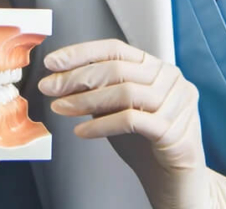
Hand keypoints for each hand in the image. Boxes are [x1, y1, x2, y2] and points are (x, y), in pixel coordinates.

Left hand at [38, 39, 225, 208]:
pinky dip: (101, 126)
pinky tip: (81, 132)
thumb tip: (59, 80)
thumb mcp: (117, 108)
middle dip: (76, 78)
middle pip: (117, 69)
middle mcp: (170, 79)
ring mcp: (176, 102)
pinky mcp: (174, 128)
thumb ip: (98, 91)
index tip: (52, 61)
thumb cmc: (144, 140)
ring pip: (124, 93)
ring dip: (85, 101)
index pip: (115, 49)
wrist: (173, 176)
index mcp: (156, 67)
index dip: (81, 53)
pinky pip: (131, 120)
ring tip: (60, 109)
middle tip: (49, 87)